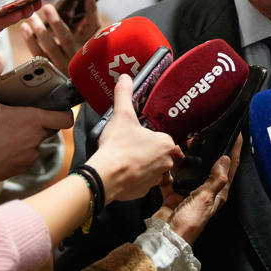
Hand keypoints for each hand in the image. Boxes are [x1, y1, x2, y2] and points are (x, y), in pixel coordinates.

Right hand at [0, 55, 74, 188]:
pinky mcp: (21, 168)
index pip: (65, 118)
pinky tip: (4, 144)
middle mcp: (35, 139)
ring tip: (10, 129)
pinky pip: (28, 156)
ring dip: (30, 136)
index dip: (64, 112)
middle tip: (25, 113)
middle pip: (51, 128)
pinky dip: (21, 150)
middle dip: (42, 120)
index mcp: (32, 120)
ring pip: (38, 142)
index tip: (55, 107)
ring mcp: (29, 156)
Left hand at [19, 0, 103, 72]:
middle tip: (47, 7)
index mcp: (89, 46)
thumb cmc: (80, 50)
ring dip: (39, 29)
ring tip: (31, 16)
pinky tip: (24, 28)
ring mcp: (61, 65)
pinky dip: (30, 40)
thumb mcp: (88, 37)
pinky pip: (38, 55)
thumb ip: (90, 16)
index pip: (93, 28)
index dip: (91, 13)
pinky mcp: (48, 70)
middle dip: (57, 23)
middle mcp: (76, 58)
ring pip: (50, 47)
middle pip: (67, 39)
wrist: (73, 77)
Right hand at [86, 73, 181, 201]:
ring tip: (126, 157)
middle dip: (147, 150)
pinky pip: (142, 182)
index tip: (139, 135)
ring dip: (142, 164)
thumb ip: (124, 94)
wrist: (105, 176)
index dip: (150, 135)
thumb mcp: (121, 114)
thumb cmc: (117, 146)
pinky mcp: (143, 192)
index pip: (164, 138)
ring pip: (152, 168)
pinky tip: (122, 170)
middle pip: (159, 153)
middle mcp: (165, 163)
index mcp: (166, 144)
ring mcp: (155, 179)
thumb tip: (125, 78)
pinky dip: (134, 177)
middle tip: (131, 144)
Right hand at [153, 136, 241, 242]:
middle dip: (205, 150)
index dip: (234, 152)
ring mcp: (188, 191)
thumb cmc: (189, 222)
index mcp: (217, 193)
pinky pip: (170, 177)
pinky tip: (166, 161)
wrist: (165, 237)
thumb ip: (215, 179)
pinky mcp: (173, 193)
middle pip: (207, 166)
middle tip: (201, 135)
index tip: (237, 135)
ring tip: (181, 146)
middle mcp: (204, 191)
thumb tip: (226, 159)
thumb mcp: (205, 199)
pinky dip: (167, 169)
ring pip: (188, 169)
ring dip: (184, 158)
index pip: (229, 169)